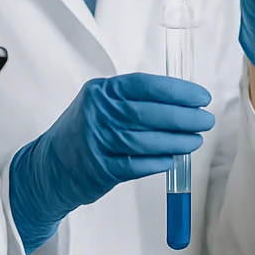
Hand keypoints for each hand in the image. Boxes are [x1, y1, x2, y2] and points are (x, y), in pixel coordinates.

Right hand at [8, 73, 214, 254]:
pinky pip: (135, 165)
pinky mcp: (99, 168)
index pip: (144, 85)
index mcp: (100, 91)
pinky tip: (172, 160)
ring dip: (175, 141)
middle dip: (182, 117)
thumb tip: (180, 102)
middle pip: (147, 113)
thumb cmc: (83, 132)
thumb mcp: (99, 104)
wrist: (50, 166)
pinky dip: (157, 162)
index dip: (176, 90)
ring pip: (144, 140)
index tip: (200, 97)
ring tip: (194, 141)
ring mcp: (96, 141)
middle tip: (205, 120)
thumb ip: (132, 100)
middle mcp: (96, 113)